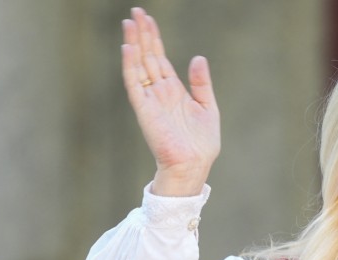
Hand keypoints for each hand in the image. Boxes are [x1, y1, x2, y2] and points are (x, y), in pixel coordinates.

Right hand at [121, 7, 220, 195]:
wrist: (194, 165)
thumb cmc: (201, 144)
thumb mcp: (207, 107)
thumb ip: (201, 83)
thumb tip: (198, 58)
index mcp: (173, 90)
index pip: (159, 58)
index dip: (154, 37)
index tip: (148, 18)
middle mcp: (159, 92)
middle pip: (147, 56)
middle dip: (142, 34)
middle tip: (135, 11)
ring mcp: (150, 100)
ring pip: (138, 65)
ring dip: (133, 44)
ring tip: (129, 22)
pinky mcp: (144, 110)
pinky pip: (134, 84)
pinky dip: (130, 66)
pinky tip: (129, 48)